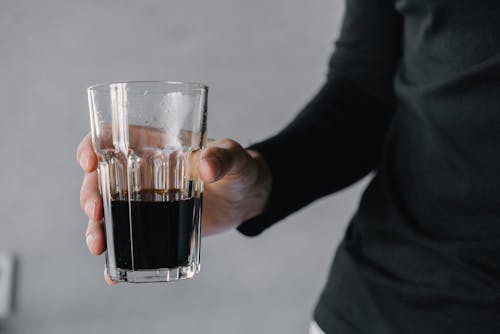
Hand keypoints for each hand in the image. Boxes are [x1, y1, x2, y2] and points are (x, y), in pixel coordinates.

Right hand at [77, 133, 271, 284]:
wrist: (246, 198)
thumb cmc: (238, 168)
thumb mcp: (234, 157)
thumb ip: (224, 156)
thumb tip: (207, 166)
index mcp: (155, 146)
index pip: (112, 138)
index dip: (92, 146)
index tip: (88, 162)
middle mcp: (142, 173)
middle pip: (101, 180)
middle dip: (90, 196)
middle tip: (96, 212)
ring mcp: (146, 202)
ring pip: (109, 213)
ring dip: (96, 228)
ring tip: (98, 246)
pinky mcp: (156, 226)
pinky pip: (129, 241)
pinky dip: (117, 258)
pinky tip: (112, 274)